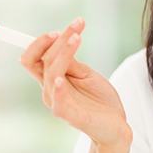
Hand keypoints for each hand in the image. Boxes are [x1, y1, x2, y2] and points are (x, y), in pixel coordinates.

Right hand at [19, 17, 131, 148]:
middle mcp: (50, 90)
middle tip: (76, 26)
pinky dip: (58, 89)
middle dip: (54, 40)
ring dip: (62, 53)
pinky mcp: (70, 116)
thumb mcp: (87, 75)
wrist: (116, 127)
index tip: (72, 26)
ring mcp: (58, 102)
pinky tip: (60, 80)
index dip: (44, 40)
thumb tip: (63, 40)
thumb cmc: (100, 100)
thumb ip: (72, 62)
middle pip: (40, 60)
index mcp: (53, 79)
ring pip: (52, 73)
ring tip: (76, 38)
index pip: (36, 56)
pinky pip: (58, 102)